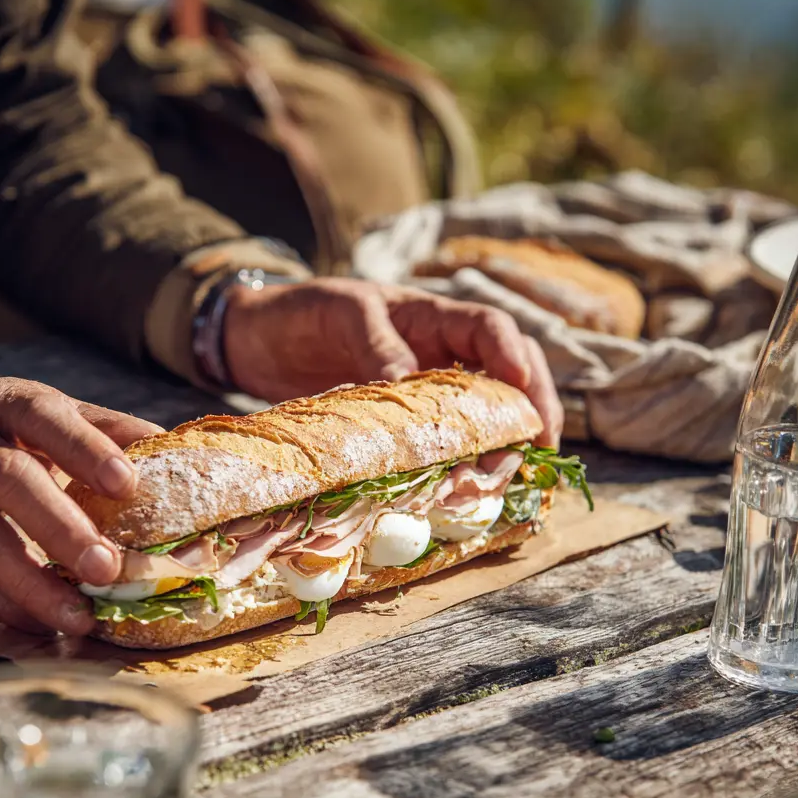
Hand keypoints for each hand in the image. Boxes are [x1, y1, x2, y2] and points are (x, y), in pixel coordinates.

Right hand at [0, 379, 160, 634]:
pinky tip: (41, 623)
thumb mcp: (36, 414)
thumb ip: (102, 429)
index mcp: (6, 405)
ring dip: (31, 581)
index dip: (87, 448)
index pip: (46, 417)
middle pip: (11, 480)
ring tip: (78, 614)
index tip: (128, 483)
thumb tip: (174, 446)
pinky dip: (2, 603)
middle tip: (108, 566)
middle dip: (60, 525)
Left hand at [224, 278, 563, 446]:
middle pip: (507, 372)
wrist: (253, 338)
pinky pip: (443, 439)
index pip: (490, 328)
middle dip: (533, 406)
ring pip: (483, 410)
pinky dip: (460, 460)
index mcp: (429, 314)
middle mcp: (437, 352)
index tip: (526, 395)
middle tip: (543, 448)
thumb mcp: (341, 316)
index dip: (515, 359)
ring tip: (515, 474)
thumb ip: (378, 346)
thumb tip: (412, 384)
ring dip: (503, 439)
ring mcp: (423, 388)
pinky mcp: (402, 422)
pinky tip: (468, 485)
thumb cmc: (301, 312)